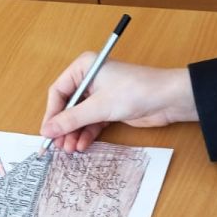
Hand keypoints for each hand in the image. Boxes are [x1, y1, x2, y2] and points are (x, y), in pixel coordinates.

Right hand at [40, 57, 196, 151]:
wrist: (169, 99)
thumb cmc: (135, 91)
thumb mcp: (99, 107)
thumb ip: (71, 119)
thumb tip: (47, 130)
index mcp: (84, 67)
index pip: (58, 91)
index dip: (51, 113)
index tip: (47, 133)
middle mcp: (90, 78)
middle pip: (67, 106)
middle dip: (63, 127)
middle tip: (58, 146)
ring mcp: (101, 94)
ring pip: (79, 117)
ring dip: (74, 133)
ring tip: (70, 150)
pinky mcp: (111, 107)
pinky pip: (92, 122)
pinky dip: (87, 134)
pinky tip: (82, 146)